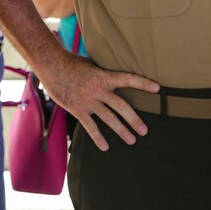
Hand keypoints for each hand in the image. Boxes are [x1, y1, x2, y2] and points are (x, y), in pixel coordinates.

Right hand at [41, 52, 159, 151]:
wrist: (53, 67)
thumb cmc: (73, 63)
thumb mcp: (92, 63)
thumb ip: (104, 71)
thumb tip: (116, 73)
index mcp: (104, 76)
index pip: (128, 79)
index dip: (143, 83)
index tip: (157, 89)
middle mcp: (99, 91)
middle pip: (121, 107)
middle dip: (134, 120)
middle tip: (145, 131)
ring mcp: (89, 102)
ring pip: (109, 119)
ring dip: (121, 131)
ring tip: (132, 140)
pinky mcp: (78, 110)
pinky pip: (91, 127)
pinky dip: (98, 138)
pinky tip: (105, 147)